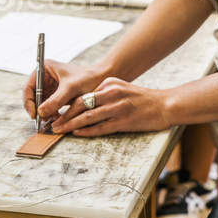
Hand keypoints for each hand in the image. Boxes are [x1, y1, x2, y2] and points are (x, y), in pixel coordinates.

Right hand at [23, 59, 107, 120]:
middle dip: (36, 109)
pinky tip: (56, 119)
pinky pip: (49, 107)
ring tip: (50, 122)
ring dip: (44, 113)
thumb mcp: (71, 89)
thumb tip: (40, 113)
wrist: (103, 80)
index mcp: (45, 68)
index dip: (28, 101)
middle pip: (33, 96)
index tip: (34, 114)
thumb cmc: (88, 78)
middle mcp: (46, 77)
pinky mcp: (57, 95)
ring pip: (40, 103)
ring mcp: (51, 86)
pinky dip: (51, 114)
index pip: (29, 86)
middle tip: (41, 122)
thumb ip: (55, 100)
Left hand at [51, 77, 171, 135]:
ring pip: (88, 116)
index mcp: (109, 83)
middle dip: (64, 115)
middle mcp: (111, 93)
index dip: (67, 104)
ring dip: (71, 124)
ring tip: (59, 130)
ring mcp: (117, 107)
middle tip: (52, 123)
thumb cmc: (142, 98)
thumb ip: (105, 92)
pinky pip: (101, 127)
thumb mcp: (122, 87)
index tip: (56, 111)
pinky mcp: (124, 121)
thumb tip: (86, 102)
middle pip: (81, 104)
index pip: (82, 94)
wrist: (165, 104)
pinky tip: (76, 133)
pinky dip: (86, 131)